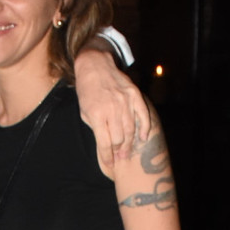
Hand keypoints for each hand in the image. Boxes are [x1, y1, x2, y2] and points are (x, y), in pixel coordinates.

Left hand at [73, 49, 151, 174]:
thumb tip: (104, 146)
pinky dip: (144, 128)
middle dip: (118, 151)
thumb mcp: (84, 111)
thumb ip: (95, 127)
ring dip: (129, 143)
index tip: (109, 164)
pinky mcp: (134, 94)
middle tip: (119, 158)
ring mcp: (124, 101)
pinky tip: (143, 138)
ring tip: (127, 151)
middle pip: (119, 139)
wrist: (95, 65)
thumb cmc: (87, 91)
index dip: (107, 157)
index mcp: (96, 115)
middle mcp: (112, 109)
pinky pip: (143, 115)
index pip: (104, 143)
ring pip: (131, 129)